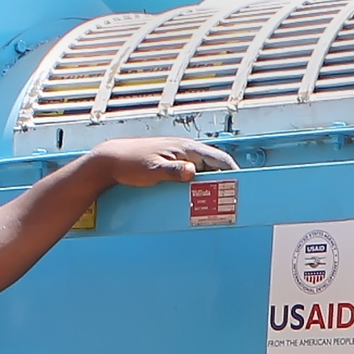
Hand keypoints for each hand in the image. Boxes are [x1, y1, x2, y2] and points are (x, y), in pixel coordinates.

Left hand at [83, 135, 236, 187]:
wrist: (111, 160)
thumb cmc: (130, 163)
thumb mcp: (152, 170)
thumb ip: (173, 171)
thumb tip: (192, 172)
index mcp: (187, 149)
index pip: (220, 159)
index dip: (234, 173)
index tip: (243, 189)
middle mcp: (187, 151)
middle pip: (216, 167)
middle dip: (226, 182)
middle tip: (232, 201)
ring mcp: (180, 157)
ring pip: (205, 172)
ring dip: (212, 186)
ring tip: (217, 204)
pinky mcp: (173, 165)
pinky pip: (194, 176)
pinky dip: (200, 186)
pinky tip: (198, 200)